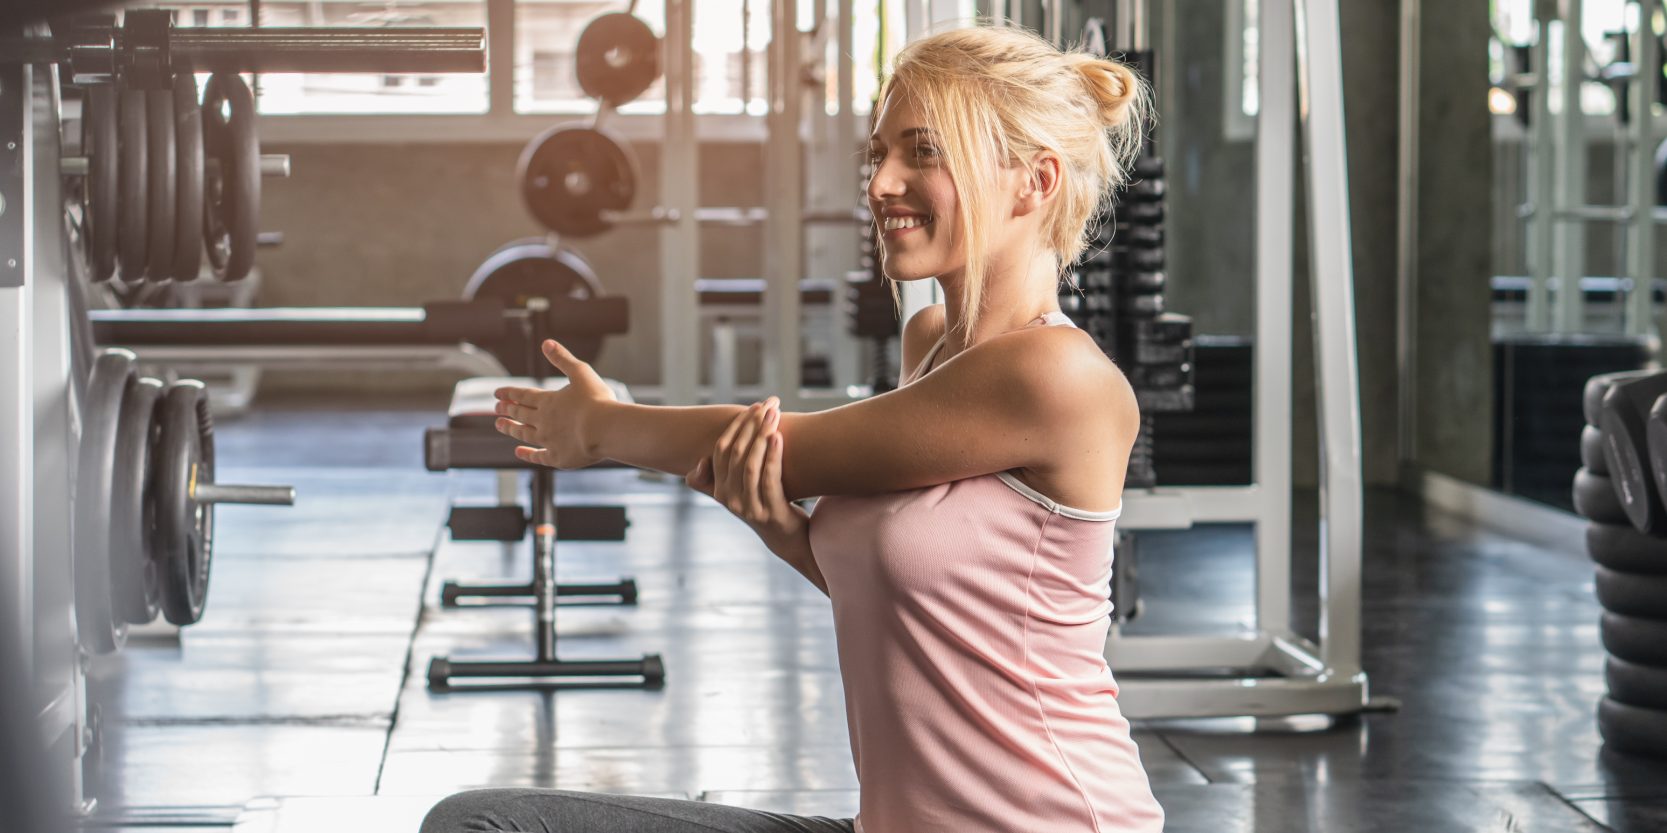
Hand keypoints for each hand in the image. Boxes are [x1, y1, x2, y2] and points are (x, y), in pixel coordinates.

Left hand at [492, 339, 617, 467]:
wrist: (604, 430)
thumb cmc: (597, 401)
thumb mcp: (581, 373)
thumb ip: (563, 359)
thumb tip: (546, 342)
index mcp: (548, 401)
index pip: (523, 396)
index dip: (509, 393)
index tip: (497, 393)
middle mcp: (543, 421)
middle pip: (520, 414)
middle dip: (507, 410)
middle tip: (496, 408)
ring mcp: (549, 440)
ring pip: (524, 434)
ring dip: (511, 429)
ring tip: (499, 425)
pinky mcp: (558, 457)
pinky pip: (538, 456)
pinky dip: (527, 454)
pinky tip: (519, 452)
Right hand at [686, 398, 806, 543]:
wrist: (786, 538)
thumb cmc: (763, 507)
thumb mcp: (737, 494)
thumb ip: (716, 481)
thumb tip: (700, 462)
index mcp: (720, 491)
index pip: (721, 451)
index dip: (736, 426)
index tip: (754, 407)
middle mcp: (730, 499)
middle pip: (736, 454)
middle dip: (752, 425)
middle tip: (768, 405)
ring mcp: (749, 508)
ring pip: (750, 465)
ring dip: (762, 435)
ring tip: (775, 415)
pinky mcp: (769, 512)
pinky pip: (769, 479)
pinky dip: (773, 455)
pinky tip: (779, 436)